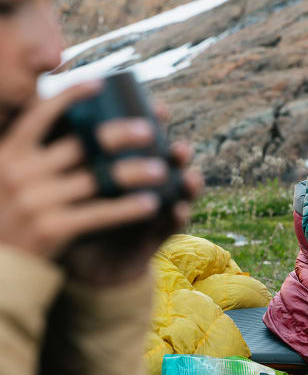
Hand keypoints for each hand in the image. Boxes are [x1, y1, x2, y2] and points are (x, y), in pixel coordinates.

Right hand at [0, 82, 163, 259]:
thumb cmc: (8, 214)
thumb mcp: (6, 176)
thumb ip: (27, 152)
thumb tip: (52, 112)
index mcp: (9, 152)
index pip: (40, 114)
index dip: (70, 95)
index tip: (100, 82)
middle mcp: (20, 172)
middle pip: (80, 144)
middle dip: (119, 134)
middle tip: (149, 129)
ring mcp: (36, 200)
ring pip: (96, 179)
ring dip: (134, 172)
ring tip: (163, 169)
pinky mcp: (52, 228)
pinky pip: (99, 214)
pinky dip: (128, 208)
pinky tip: (152, 205)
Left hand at [61, 108, 203, 286]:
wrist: (83, 266)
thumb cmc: (75, 219)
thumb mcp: (70, 185)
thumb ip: (69, 158)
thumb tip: (51, 116)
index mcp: (128, 167)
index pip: (146, 141)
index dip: (157, 123)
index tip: (160, 109)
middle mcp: (147, 186)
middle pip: (170, 163)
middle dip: (179, 153)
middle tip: (180, 148)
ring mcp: (157, 210)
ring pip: (180, 192)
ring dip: (189, 183)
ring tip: (189, 177)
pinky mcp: (157, 235)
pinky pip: (171, 224)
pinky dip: (178, 216)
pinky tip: (179, 209)